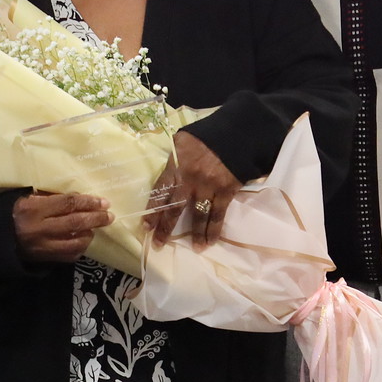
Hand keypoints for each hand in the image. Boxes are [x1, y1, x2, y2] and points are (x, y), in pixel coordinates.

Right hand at [14, 192, 111, 264]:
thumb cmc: (14, 213)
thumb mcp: (26, 198)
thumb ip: (49, 196)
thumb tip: (77, 196)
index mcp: (33, 209)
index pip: (67, 204)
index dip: (88, 202)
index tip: (103, 202)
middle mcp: (39, 228)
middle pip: (75, 222)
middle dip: (95, 218)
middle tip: (108, 216)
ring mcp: (42, 246)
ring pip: (75, 242)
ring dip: (89, 234)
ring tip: (95, 228)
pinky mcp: (44, 259)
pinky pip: (68, 256)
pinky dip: (79, 248)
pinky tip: (83, 240)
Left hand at [148, 130, 242, 248]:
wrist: (236, 134)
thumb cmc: (207, 136)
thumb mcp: (182, 141)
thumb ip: (173, 158)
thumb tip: (168, 172)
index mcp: (176, 167)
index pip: (160, 192)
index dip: (152, 211)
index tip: (146, 226)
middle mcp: (189, 180)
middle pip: (174, 208)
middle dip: (165, 228)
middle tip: (158, 244)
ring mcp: (208, 188)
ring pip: (198, 216)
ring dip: (195, 234)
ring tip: (195, 248)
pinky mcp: (225, 192)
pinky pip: (218, 215)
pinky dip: (214, 230)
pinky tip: (211, 241)